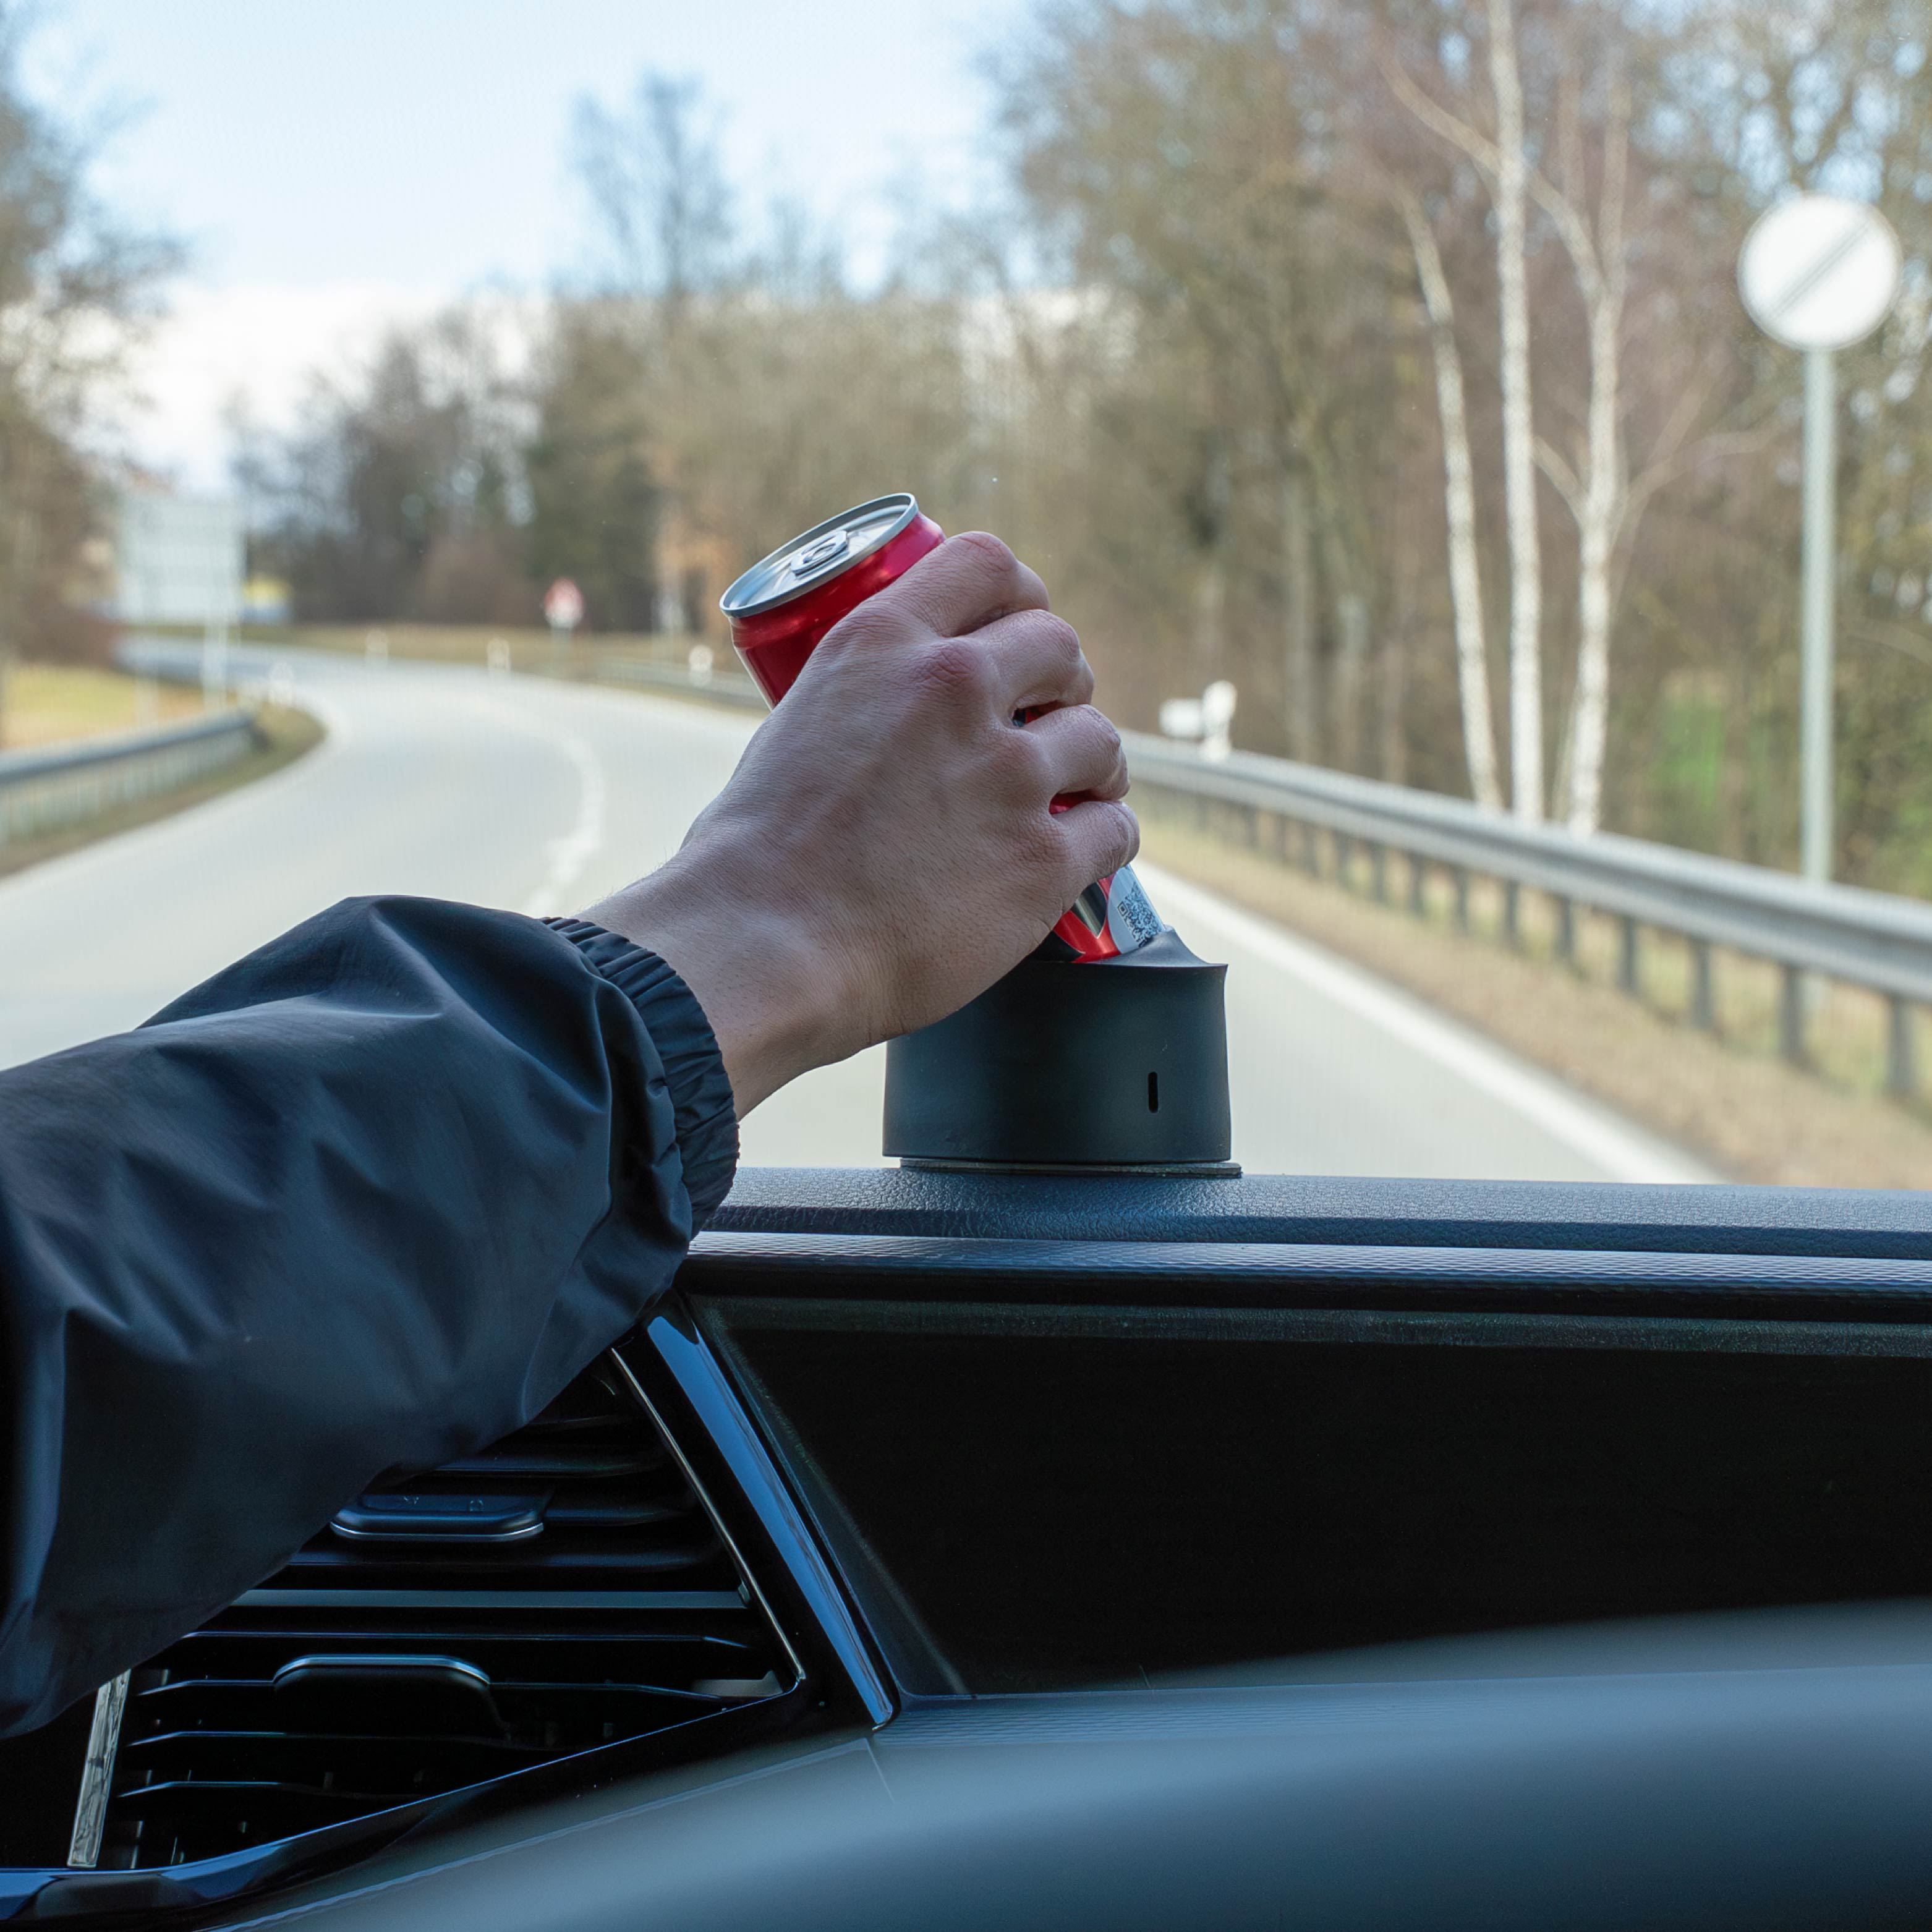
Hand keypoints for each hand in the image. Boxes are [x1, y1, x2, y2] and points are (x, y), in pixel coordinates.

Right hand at [584, 532, 1137, 1112]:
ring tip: (1081, 790)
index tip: (1022, 625)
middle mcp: (954, 688)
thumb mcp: (792, 729)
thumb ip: (858, 707)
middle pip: (1057, 646)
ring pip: (1099, 737)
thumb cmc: (751, 862)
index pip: (984, 563)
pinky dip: (1107, 839)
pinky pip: (1115, 829)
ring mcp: (1008, 772)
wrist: (763, 947)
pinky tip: (1087, 852)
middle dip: (1063, 682)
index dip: (1020, 594)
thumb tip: (886, 728)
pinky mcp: (1042, 856)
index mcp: (882, 644)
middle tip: (1050, 719)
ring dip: (1095, 764)